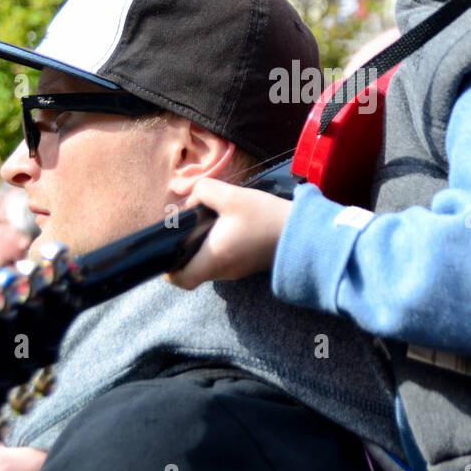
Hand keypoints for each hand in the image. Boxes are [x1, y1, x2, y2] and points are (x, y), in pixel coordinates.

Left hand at [166, 178, 290, 288]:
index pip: (180, 279)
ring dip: (202, 247)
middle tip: (188, 225)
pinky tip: (226, 226)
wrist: (303, 234)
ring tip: (207, 221)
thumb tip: (190, 198)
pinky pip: (223, 261)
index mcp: (213, 258)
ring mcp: (236, 271)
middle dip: (185, 250)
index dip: (168, 269)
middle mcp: (222, 271)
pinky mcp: (247, 265)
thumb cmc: (266, 217)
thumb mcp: (232, 196)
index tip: (167, 249)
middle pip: (192, 269)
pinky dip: (217, 247)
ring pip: (208, 264)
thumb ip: (203, 191)